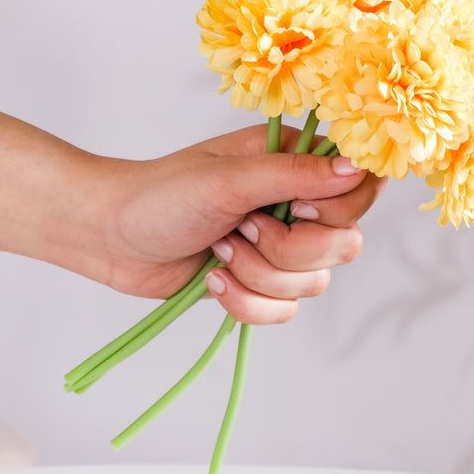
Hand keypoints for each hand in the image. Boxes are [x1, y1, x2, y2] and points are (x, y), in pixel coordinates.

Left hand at [98, 125, 385, 323]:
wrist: (113, 237)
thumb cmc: (163, 194)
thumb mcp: (229, 179)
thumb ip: (295, 173)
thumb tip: (355, 168)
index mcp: (295, 163)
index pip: (360, 187)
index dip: (337, 208)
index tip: (292, 208)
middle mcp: (296, 204)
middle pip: (344, 242)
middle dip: (286, 249)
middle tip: (241, 229)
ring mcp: (282, 246)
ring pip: (315, 282)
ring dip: (259, 274)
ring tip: (219, 252)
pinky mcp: (263, 283)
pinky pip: (286, 311)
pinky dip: (247, 302)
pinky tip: (215, 279)